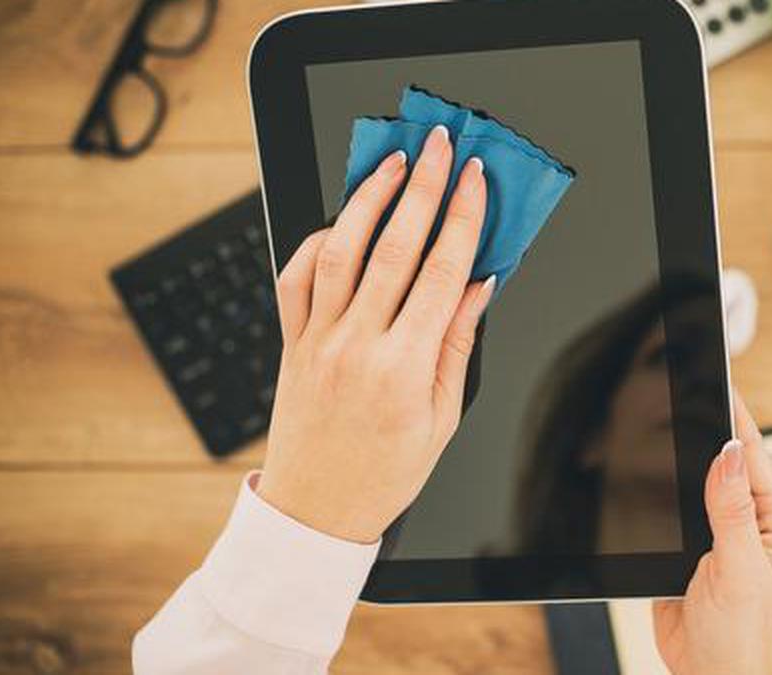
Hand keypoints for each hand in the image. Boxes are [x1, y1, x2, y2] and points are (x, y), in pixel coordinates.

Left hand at [258, 125, 494, 542]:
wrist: (316, 510)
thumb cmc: (384, 472)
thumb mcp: (441, 415)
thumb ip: (457, 342)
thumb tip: (479, 285)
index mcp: (403, 368)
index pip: (442, 272)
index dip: (462, 218)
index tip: (475, 180)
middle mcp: (357, 345)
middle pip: (394, 247)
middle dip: (422, 188)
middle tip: (439, 146)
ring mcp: (318, 340)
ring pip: (340, 251)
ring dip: (368, 200)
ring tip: (391, 165)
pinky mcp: (292, 343)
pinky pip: (296, 279)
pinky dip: (316, 243)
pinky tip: (340, 222)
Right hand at [653, 394, 771, 674]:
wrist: (707, 673)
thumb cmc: (742, 636)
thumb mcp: (740, 571)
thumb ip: (732, 512)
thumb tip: (726, 455)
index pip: (751, 452)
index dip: (732, 414)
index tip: (714, 378)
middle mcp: (745, 516)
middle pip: (718, 457)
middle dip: (698, 425)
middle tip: (673, 387)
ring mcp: (712, 527)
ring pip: (688, 477)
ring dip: (671, 457)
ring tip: (650, 420)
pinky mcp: (682, 542)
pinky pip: (665, 504)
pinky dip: (651, 488)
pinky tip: (635, 471)